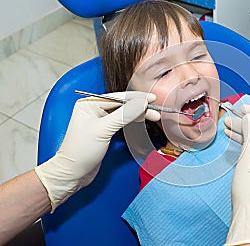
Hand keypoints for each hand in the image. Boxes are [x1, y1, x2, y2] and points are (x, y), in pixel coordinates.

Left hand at [35, 91, 159, 211]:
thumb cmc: (80, 151)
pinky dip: (133, 121)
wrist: (73, 173)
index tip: (151, 99)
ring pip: (124, 113)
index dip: (136, 98)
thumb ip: (124, 114)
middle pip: (122, 104)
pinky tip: (142, 121)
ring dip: (139, 114)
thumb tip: (141, 103)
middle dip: (140, 107)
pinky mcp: (105, 131)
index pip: (117, 97)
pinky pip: (122, 121)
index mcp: (88, 103)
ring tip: (154, 117)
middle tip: (156, 111)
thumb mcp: (103, 129)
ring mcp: (99, 120)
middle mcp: (93, 109)